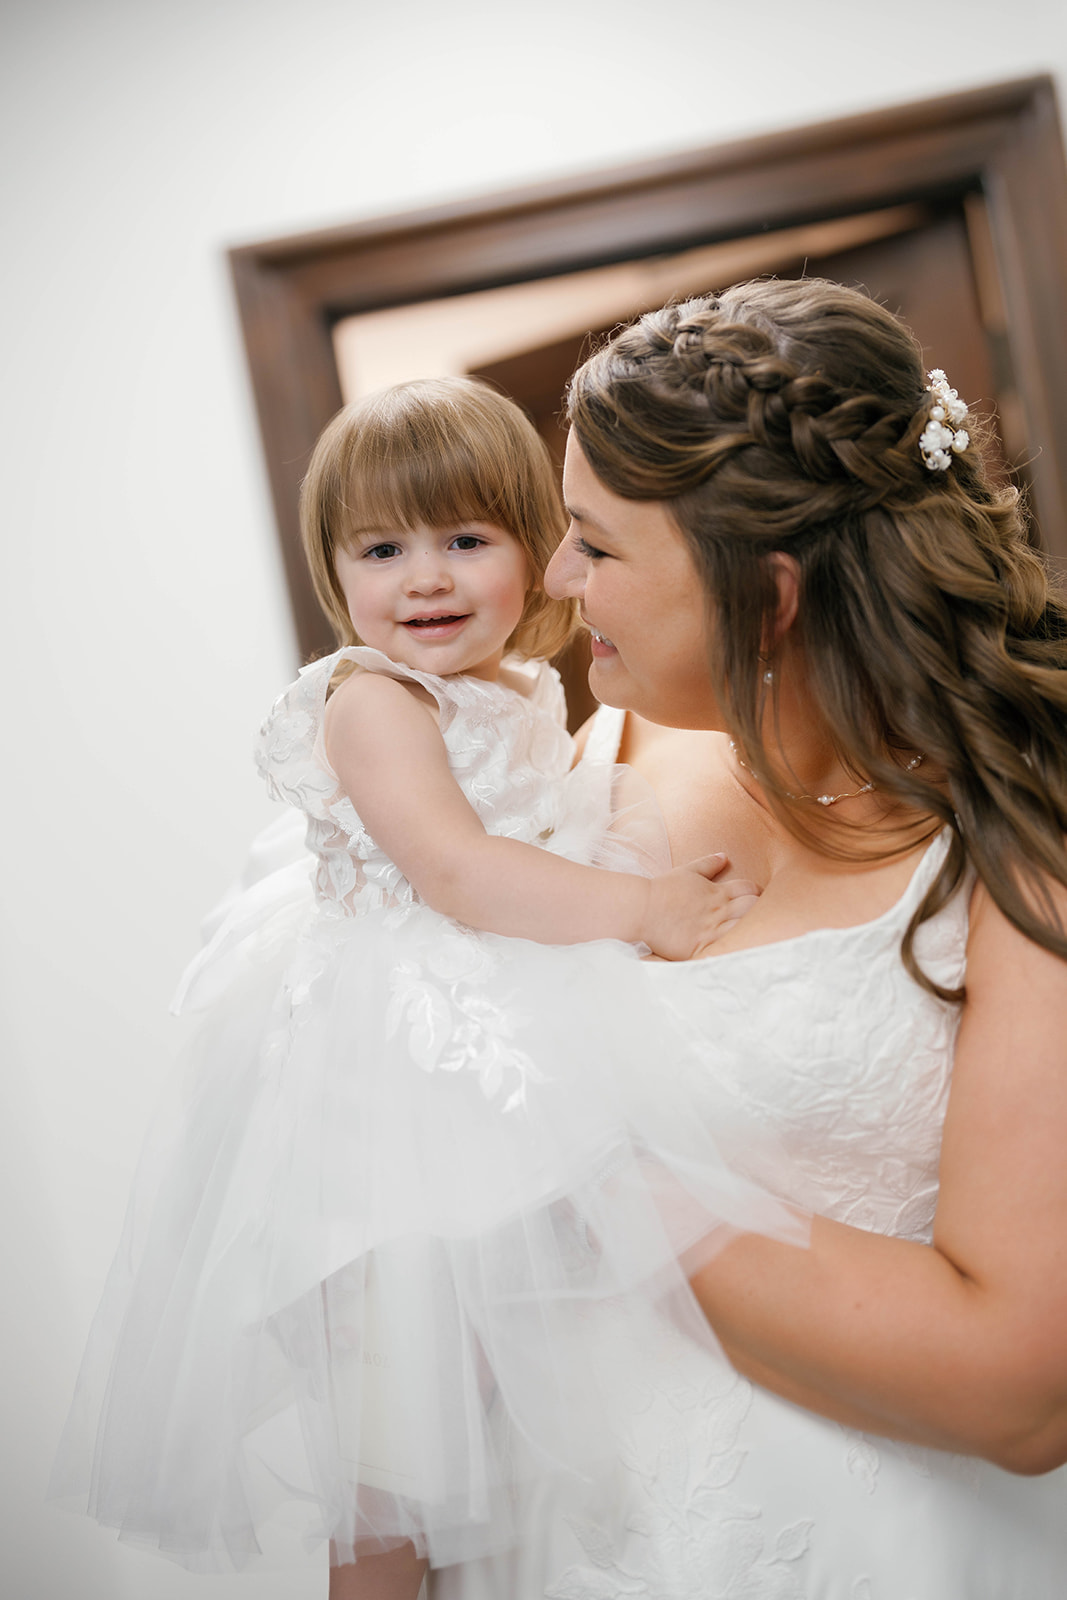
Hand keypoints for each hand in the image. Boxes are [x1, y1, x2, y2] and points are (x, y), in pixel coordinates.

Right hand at [640, 853, 759, 960]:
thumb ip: (708, 864)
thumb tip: (724, 856)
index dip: (756, 893)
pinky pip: (726, 950)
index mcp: (718, 892)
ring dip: (749, 931)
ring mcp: (712, 929)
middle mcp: (719, 910)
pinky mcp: (702, 947)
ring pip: (745, 928)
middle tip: (757, 919)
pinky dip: (734, 950)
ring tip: (749, 937)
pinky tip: (736, 952)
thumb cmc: (663, 890)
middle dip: (759, 911)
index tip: (753, 900)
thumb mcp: (687, 872)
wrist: (642, 909)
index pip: (750, 889)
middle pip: (753, 908)